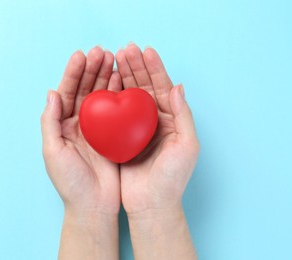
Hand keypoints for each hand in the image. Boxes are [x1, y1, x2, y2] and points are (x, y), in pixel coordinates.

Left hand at [41, 46, 121, 258]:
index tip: (81, 56)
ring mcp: (97, 128)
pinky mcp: (113, 135)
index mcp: (62, 126)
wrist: (93, 206)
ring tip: (113, 59)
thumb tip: (51, 93)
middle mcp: (79, 123)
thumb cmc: (70, 182)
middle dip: (91, 70)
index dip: (72, 73)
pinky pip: (116, 110)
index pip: (66, 93)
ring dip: (106, 77)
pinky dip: (119, 94)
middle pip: (84, 90)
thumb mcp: (53, 152)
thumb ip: (50, 122)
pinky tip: (123, 81)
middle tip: (102, 52)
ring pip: (101, 96)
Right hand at [116, 43, 198, 258]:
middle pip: (145, 87)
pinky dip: (111, 97)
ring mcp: (137, 128)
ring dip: (123, 76)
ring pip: (129, 96)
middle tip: (125, 49)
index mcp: (172, 120)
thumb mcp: (186, 147)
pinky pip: (115, 113)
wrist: (152, 204)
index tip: (146, 51)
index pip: (164, 88)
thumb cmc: (172, 178)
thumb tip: (178, 86)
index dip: (155, 68)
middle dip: (136, 67)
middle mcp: (155, 120)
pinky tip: (105, 83)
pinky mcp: (122, 137)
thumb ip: (184, 116)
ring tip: (114, 58)